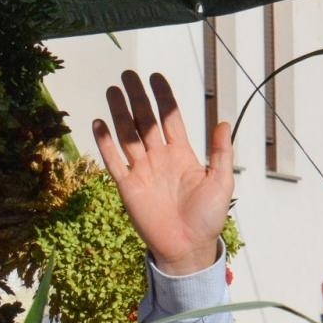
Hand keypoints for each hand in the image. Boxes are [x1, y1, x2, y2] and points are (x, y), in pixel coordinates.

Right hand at [93, 71, 232, 274]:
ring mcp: (142, 171)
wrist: (189, 248)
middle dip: (137, 98)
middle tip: (128, 74)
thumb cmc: (209, 217)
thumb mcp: (221, 182)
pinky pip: (114, 161)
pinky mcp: (128, 187)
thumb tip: (223, 122)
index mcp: (182, 155)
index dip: (163, 98)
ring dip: (120, 113)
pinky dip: (105, 143)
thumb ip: (221, 152)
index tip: (155, 77)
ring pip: (128, 136)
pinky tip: (99, 123)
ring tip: (112, 90)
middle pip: (146, 121)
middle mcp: (160, 158)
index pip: (170, 118)